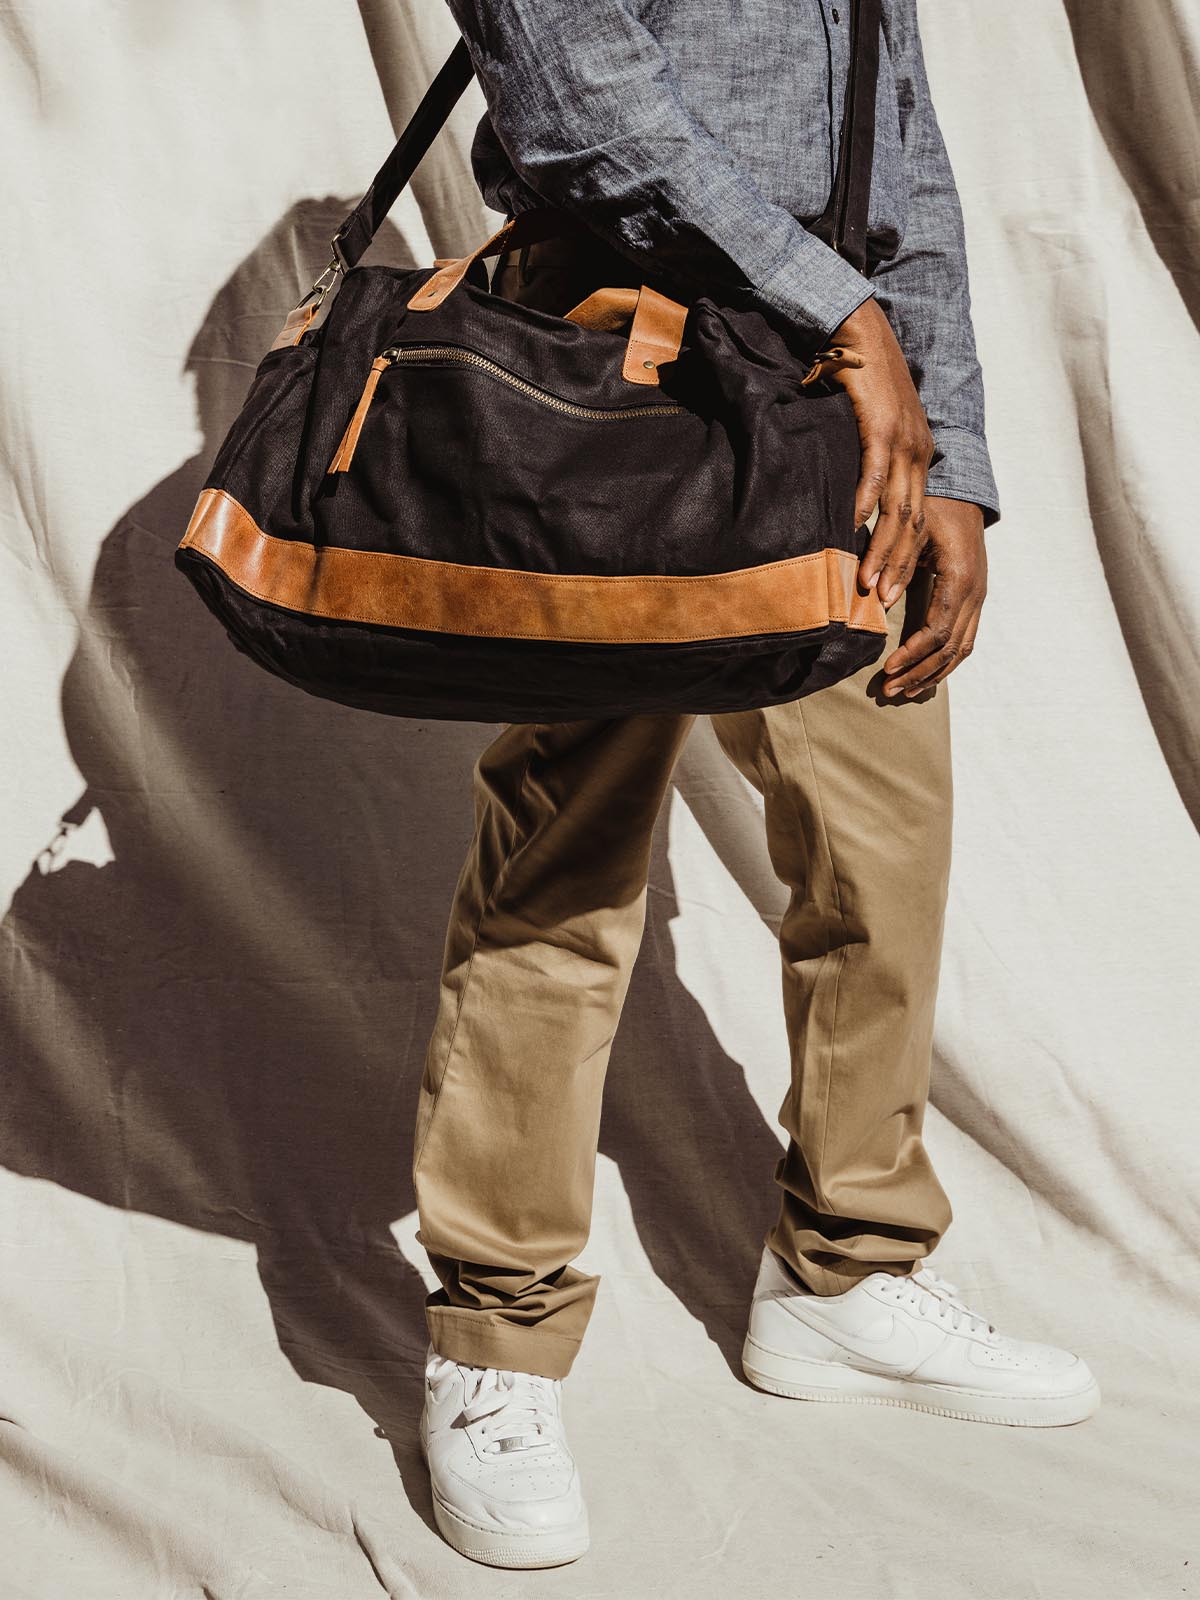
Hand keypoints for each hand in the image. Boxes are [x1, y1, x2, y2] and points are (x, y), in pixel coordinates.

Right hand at [826, 296, 936, 605]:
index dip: (904, 559)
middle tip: (881, 603)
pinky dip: (865, 502)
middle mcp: (919, 452)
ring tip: (868, 582)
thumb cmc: (857, 378)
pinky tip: (853, 527)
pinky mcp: (883, 424)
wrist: (859, 328)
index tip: (889, 593)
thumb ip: (865, 462)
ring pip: (898, 508)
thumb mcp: (869, 428)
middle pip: (912, 523)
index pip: (916, 520)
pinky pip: (875, 472)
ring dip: (882, 548)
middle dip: (897, 567)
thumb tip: (847, 497)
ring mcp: (904, 439)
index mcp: (918, 456)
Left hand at [880, 496, 987, 696]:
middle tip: (888, 690)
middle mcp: (976, 592)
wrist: (963, 493)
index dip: (913, 654)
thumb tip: (879, 599)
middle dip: (919, 672)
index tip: (887, 668)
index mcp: (961, 578)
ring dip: (932, 674)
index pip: (938, 631)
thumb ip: (897, 562)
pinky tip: (924, 673)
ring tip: (904, 691)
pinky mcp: (975, 599)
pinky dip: (946, 661)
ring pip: (962, 649)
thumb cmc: (935, 507)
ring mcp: (979, 597)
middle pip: (951, 648)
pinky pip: (965, 639)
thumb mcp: (912, 527)